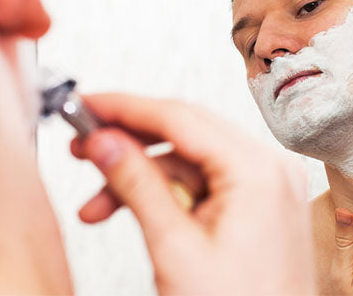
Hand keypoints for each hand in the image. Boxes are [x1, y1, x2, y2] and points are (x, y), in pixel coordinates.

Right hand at [70, 93, 315, 295]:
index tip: (87, 105)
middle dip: (130, 142)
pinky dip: (167, 195)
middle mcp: (269, 169)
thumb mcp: (175, 248)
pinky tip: (133, 212)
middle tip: (83, 147)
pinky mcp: (258, 205)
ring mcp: (266, 186)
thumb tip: (104, 142)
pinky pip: (205, 183)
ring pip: (190, 162)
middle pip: (185, 134)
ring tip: (96, 205)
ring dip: (141, 178)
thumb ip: (137, 186)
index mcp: (258, 171)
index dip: (126, 108)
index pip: (181, 118)